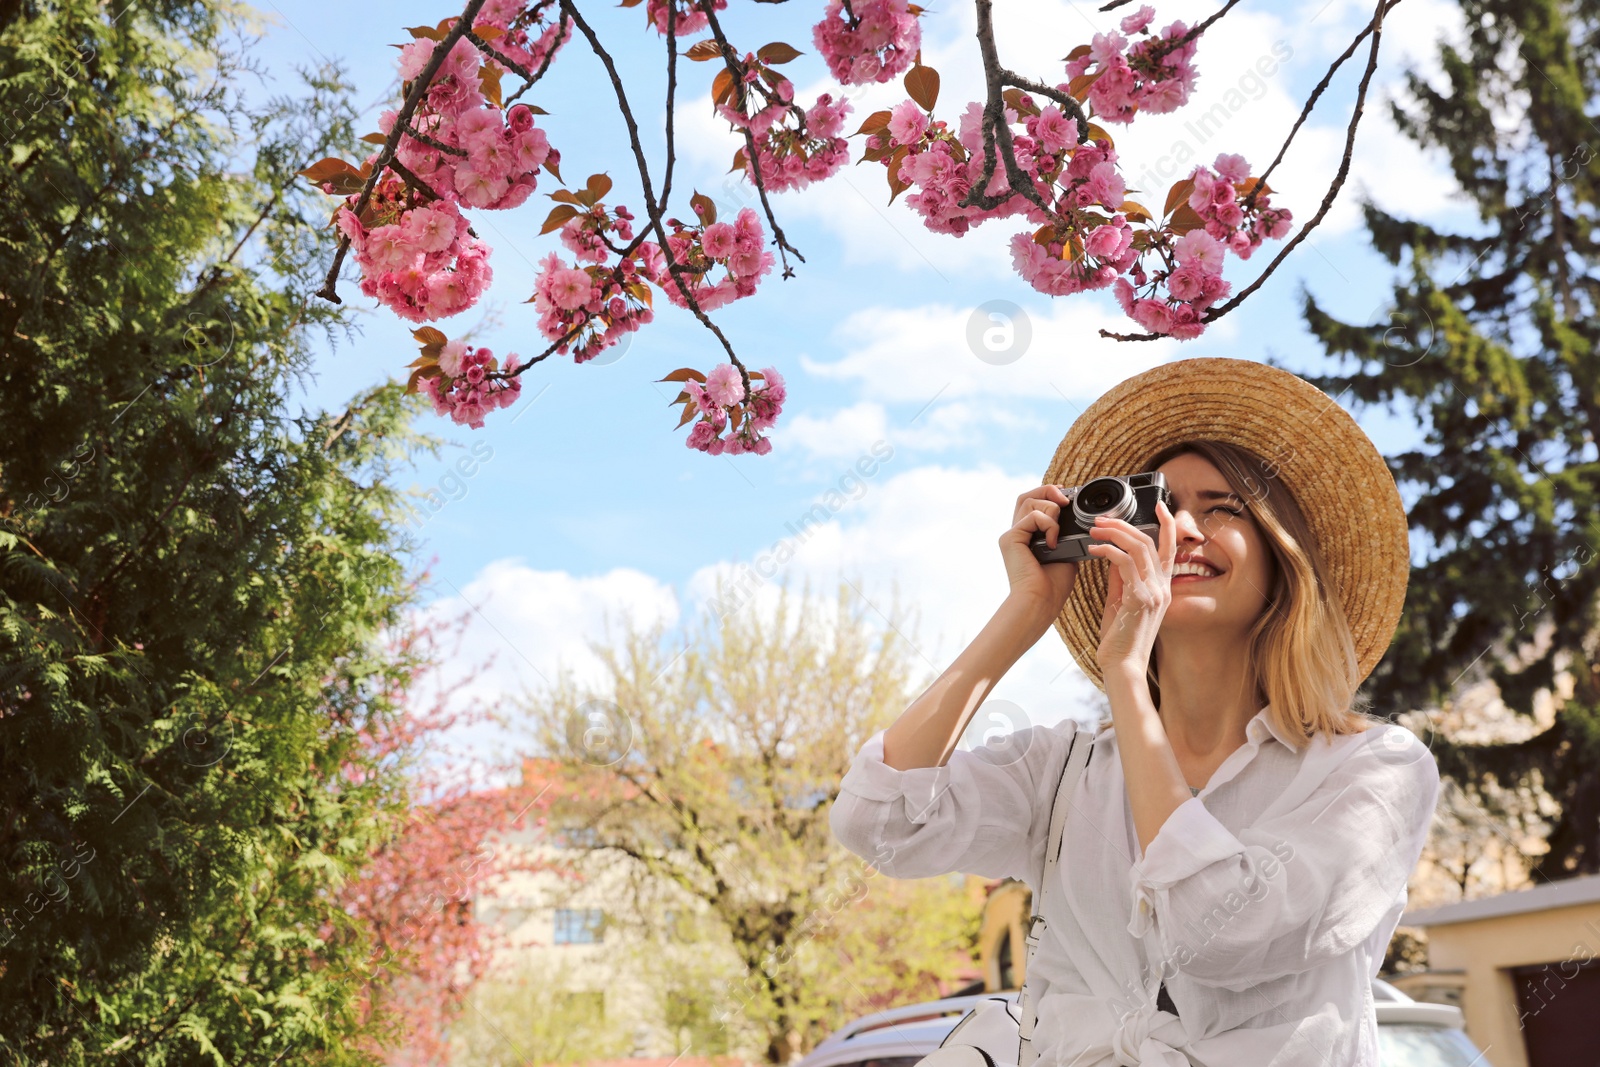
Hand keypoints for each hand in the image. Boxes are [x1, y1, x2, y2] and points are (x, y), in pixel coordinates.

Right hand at [999, 483, 1078, 623]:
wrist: (1041, 602)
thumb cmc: (1053, 585)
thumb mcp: (1066, 552)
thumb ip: (1065, 534)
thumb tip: (1077, 519)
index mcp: (1028, 535)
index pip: (1033, 503)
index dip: (1049, 495)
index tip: (1067, 498)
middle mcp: (1017, 532)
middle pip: (1026, 496)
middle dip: (1047, 490)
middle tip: (1065, 499)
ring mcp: (1011, 534)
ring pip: (1028, 501)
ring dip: (1050, 509)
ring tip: (1059, 529)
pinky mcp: (1010, 538)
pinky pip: (1032, 516)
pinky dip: (1048, 524)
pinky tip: (1053, 541)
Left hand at [1085, 498, 1175, 676]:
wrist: (1122, 667)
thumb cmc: (1120, 640)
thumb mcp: (1121, 603)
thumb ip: (1121, 579)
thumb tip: (1113, 555)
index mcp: (1162, 588)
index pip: (1170, 548)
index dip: (1168, 524)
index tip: (1159, 505)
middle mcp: (1162, 588)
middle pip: (1151, 541)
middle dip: (1125, 524)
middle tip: (1102, 519)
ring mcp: (1153, 593)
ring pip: (1139, 547)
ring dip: (1114, 533)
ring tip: (1094, 529)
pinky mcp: (1139, 599)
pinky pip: (1125, 563)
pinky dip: (1108, 550)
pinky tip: (1093, 549)